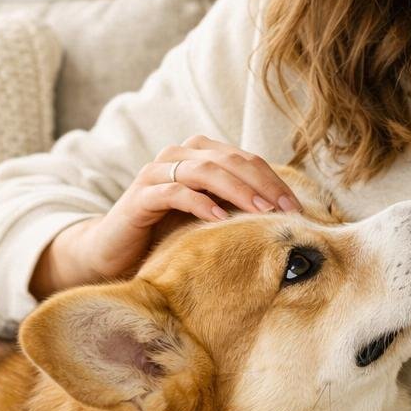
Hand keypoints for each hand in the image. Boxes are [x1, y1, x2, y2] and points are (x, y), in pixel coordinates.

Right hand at [30, 134, 303, 296]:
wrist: (113, 253)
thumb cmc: (166, 236)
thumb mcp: (208, 219)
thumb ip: (236, 208)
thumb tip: (288, 218)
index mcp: (198, 156)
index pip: (245, 159)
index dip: (274, 179)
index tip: (298, 207)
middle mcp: (177, 157)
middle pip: (230, 160)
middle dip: (262, 183)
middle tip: (286, 210)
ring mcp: (156, 174)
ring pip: (205, 170)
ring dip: (237, 190)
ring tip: (262, 211)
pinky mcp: (140, 196)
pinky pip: (174, 192)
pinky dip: (200, 203)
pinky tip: (219, 219)